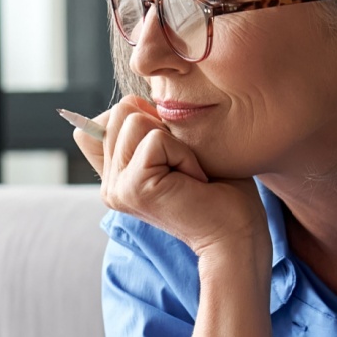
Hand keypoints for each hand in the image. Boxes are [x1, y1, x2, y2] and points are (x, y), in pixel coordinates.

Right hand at [73, 95, 266, 261]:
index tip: (170, 153)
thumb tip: (134, 101)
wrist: (236, 235)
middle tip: (184, 164)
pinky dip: (184, 153)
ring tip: (188, 173)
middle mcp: (109, 184)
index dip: (139, 119)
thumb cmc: (219, 191)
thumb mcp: (177, 149)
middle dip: (161, 126)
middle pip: (120, 111)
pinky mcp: (133, 188)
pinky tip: (194, 181)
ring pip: (134, 119)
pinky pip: (156, 139)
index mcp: (115, 176)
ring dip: (174, 140)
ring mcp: (116, 188)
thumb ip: (147, 129)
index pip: (100, 122)